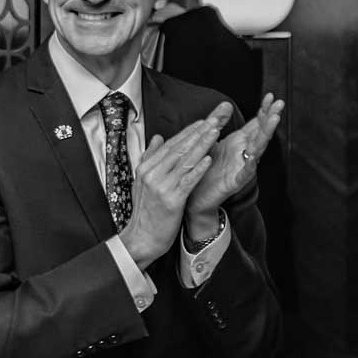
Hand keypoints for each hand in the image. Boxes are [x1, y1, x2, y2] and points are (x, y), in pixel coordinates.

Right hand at [117, 103, 228, 264]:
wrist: (142, 237)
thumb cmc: (145, 211)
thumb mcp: (142, 181)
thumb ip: (151, 157)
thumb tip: (158, 137)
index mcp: (146, 167)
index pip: (170, 145)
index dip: (188, 132)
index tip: (202, 121)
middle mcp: (152, 174)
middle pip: (179, 149)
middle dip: (198, 133)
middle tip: (214, 120)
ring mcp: (161, 187)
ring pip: (185, 161)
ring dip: (202, 146)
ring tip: (215, 132)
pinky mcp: (171, 200)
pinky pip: (187, 181)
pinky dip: (198, 169)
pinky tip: (208, 159)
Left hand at [186, 94, 284, 220]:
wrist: (195, 195)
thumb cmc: (205, 167)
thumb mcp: (211, 141)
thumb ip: (219, 123)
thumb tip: (226, 103)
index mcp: (238, 142)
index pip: (255, 124)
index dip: (263, 110)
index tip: (269, 96)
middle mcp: (243, 153)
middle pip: (260, 133)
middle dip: (270, 118)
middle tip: (279, 104)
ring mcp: (241, 167)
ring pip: (257, 150)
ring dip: (265, 135)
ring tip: (272, 121)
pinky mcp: (234, 182)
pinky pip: (244, 174)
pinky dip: (249, 166)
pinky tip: (253, 157)